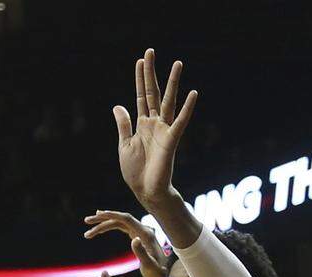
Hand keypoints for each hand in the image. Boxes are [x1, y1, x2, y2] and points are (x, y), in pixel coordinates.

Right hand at [83, 209, 169, 276]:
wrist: (164, 276)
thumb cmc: (157, 273)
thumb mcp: (149, 266)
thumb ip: (142, 252)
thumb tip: (134, 239)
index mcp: (144, 233)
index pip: (125, 218)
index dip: (110, 215)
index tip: (96, 216)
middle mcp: (142, 229)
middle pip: (120, 218)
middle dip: (103, 219)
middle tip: (86, 221)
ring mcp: (140, 232)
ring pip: (119, 223)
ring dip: (103, 225)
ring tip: (88, 232)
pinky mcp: (137, 236)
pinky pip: (121, 227)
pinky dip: (110, 227)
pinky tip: (101, 228)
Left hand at [113, 48, 196, 209]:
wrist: (145, 191)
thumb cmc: (135, 172)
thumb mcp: (124, 145)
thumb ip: (124, 124)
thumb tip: (118, 105)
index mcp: (142, 124)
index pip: (140, 96)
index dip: (140, 78)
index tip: (140, 60)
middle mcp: (155, 123)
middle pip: (153, 92)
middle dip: (152, 72)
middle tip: (151, 51)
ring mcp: (164, 130)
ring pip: (169, 101)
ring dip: (173, 83)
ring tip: (178, 63)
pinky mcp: (172, 140)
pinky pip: (181, 121)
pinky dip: (188, 108)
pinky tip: (193, 93)